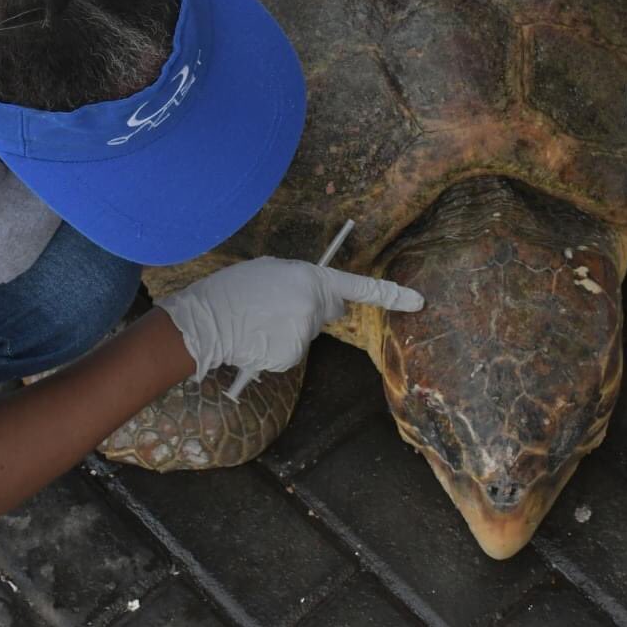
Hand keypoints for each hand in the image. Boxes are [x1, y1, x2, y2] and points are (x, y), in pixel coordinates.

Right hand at [157, 257, 422, 379]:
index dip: (392, 294)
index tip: (418, 300)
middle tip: (277, 305)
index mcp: (311, 277)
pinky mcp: (291, 355)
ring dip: (289, 329)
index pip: (360, 286)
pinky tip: (258, 338)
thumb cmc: (235, 289)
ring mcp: (304, 332)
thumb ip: (302, 282)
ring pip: (307, 334)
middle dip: (312, 309)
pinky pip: (292, 352)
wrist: (207, 318)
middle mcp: (314, 304)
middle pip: (327, 312)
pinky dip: (277, 348)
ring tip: (259, 320)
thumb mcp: (273, 271)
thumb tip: (317, 296)